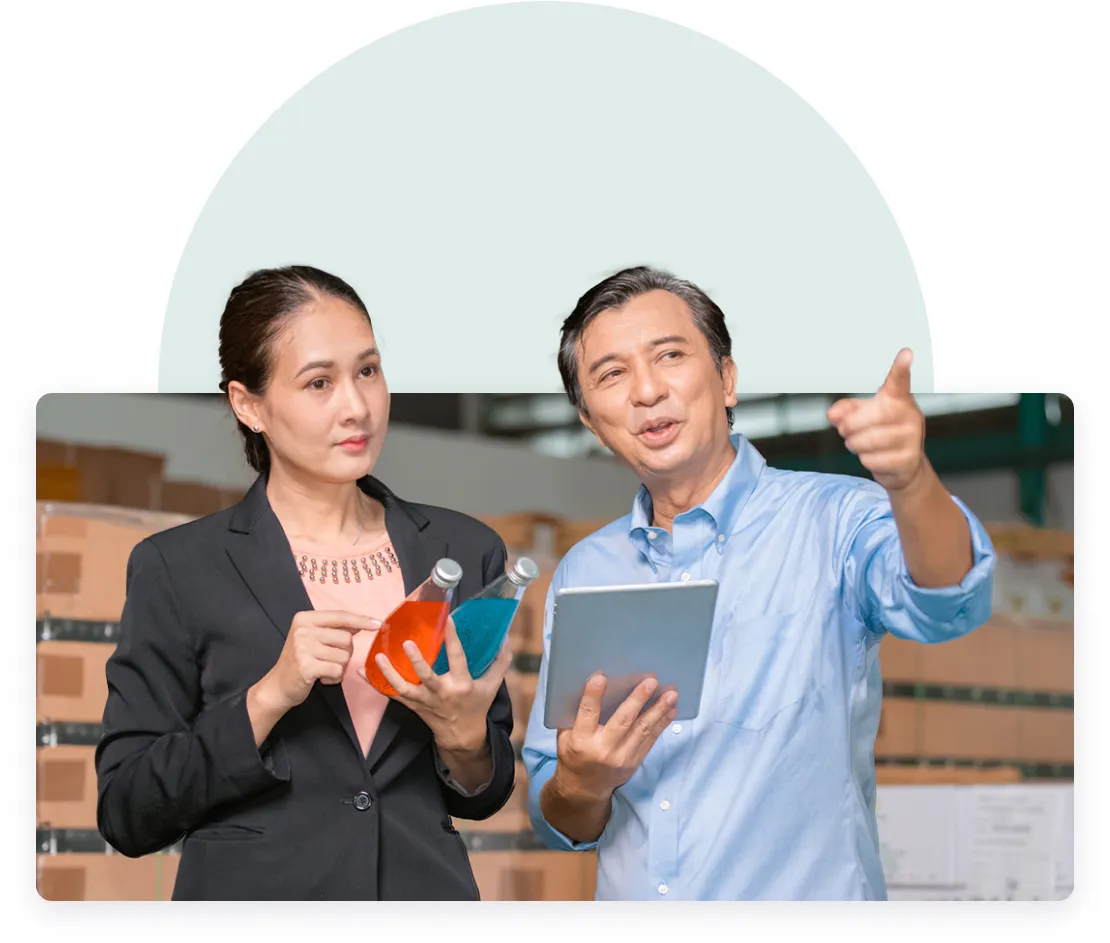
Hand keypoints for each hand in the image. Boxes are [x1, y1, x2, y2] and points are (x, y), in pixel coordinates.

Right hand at [258, 610, 379, 713]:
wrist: (278, 686)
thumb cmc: (300, 661)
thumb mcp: (312, 638)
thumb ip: (333, 629)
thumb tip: (360, 623)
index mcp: (304, 619)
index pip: (340, 616)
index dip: (361, 620)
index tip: (377, 623)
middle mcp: (302, 630)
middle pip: (346, 638)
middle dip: (345, 652)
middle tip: (329, 660)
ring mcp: (303, 648)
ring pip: (344, 656)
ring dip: (339, 667)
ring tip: (323, 670)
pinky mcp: (306, 667)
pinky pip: (337, 670)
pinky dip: (334, 678)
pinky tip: (322, 678)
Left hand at [369, 616, 511, 752]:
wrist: (461, 735)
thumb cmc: (477, 705)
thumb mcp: (492, 685)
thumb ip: (500, 660)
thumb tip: (504, 636)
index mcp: (462, 684)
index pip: (458, 658)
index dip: (453, 639)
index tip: (447, 619)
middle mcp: (441, 692)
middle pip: (427, 676)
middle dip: (417, 661)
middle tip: (407, 643)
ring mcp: (424, 700)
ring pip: (403, 688)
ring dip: (389, 673)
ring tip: (377, 657)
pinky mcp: (412, 705)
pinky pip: (391, 694)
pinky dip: (375, 684)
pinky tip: (360, 672)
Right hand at [552, 674, 677, 803]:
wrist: (584, 788)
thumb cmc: (573, 754)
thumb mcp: (565, 736)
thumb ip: (576, 715)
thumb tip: (592, 684)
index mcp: (580, 740)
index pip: (587, 714)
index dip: (593, 696)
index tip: (601, 677)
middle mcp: (603, 749)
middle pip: (623, 722)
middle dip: (638, 700)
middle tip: (651, 681)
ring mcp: (622, 757)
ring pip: (643, 730)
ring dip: (659, 710)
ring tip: (671, 694)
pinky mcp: (635, 762)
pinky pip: (651, 740)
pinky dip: (662, 724)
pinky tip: (671, 710)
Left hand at [826, 348, 926, 491]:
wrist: (904, 465)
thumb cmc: (880, 431)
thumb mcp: (862, 414)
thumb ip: (845, 409)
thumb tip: (832, 415)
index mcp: (898, 398)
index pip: (899, 380)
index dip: (901, 368)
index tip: (906, 354)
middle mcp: (909, 414)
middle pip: (868, 417)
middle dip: (849, 427)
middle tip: (845, 431)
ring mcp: (912, 436)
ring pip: (868, 440)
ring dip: (854, 445)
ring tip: (857, 443)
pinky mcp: (909, 459)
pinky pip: (872, 460)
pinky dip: (865, 460)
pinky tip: (873, 457)